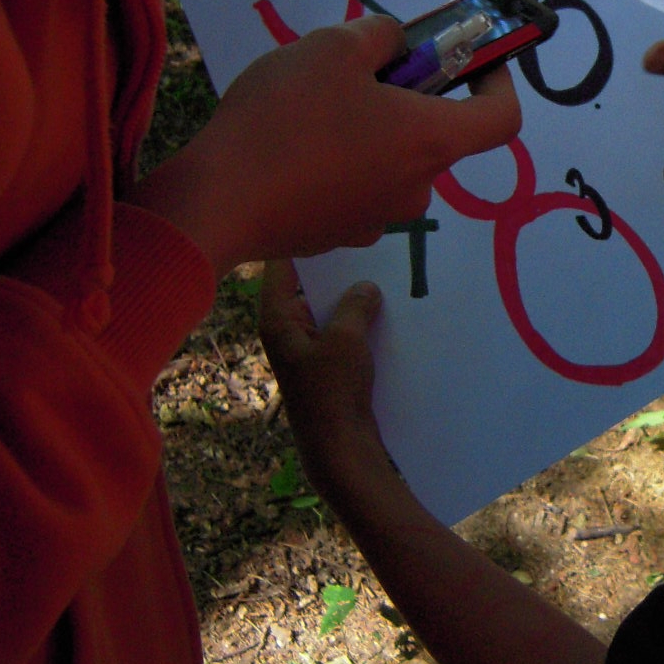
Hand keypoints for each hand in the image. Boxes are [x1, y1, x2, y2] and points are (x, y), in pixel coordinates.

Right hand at [134, 15, 521, 276]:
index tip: (475, 61)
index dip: (499, 84)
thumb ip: (378, 35)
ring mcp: (377, 219)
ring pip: (390, 162)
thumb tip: (394, 42)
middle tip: (358, 71)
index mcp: (431, 141)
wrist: (218, 202)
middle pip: (434, 136)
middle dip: (408, 100)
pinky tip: (291, 148)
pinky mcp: (338, 235)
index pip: (502, 120)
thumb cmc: (286, 118)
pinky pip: (354, 188)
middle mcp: (416, 187)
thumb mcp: (332, 47)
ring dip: (369, 132)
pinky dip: (339, 164)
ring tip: (311, 106)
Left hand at [258, 260, 385, 503]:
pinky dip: (359, 318)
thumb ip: (354, 306)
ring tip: (381, 267)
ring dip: (351, 294)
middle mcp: (286, 330)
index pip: (280, 267)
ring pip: (327, 307)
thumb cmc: (333, 393)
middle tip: (364, 238)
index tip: (325, 215)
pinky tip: (386, 306)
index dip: (299, 240)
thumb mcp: (346, 340)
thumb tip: (365, 286)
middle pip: (306, 285)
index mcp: (277, 319)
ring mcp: (307, 348)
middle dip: (335, 267)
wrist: (339, 448)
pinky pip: (341, 329)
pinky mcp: (327, 364)